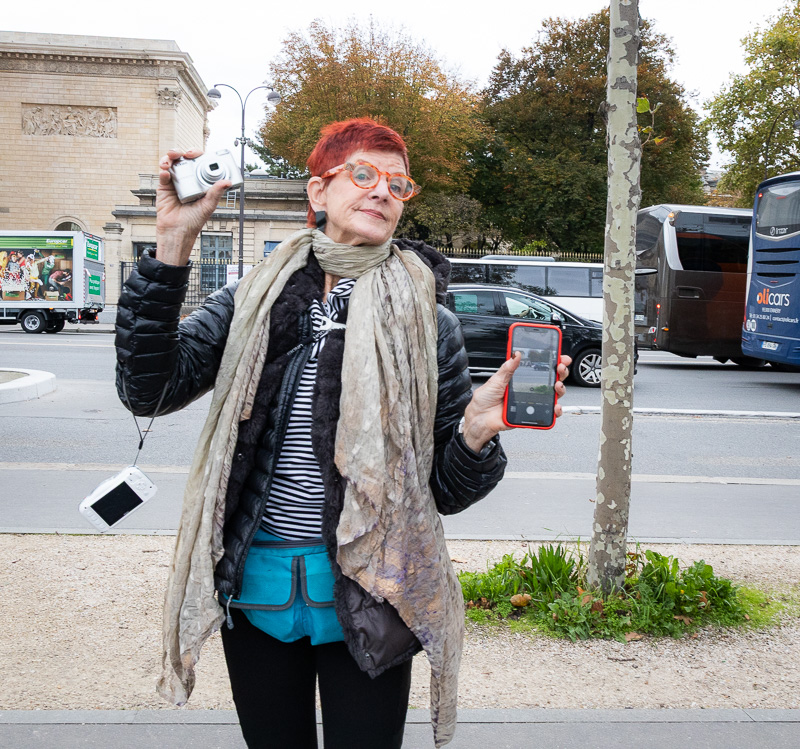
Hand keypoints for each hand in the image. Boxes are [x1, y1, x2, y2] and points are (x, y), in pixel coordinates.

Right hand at [155, 149, 231, 265]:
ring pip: (172, 162)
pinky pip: (163, 174)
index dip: (198, 155)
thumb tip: (228, 181)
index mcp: (200, 181)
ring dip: (170, 156)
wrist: (178, 231)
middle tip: (186, 154)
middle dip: (184, 152)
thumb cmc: (194, 220)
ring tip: (172, 158)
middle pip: (184, 158)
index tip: (198, 154)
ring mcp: (175, 181)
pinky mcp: (164, 186)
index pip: (199, 162)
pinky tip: (166, 173)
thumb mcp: (208, 206)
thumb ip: (216, 193)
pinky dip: (163, 170)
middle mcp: (188, 178)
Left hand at [460, 353, 571, 452]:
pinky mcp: (532, 414)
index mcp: (519, 378)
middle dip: (560, 372)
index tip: (559, 356)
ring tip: (557, 386)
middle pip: (551, 379)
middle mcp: (528, 389)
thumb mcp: (495, 381)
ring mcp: (532, 401)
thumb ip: (507, 369)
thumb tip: (515, 354)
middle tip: (560, 368)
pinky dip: (556, 410)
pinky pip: (548, 413)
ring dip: (560, 389)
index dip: (552, 361)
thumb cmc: (485, 400)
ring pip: (553, 395)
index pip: (539, 367)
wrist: (480, 419)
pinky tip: (555, 406)